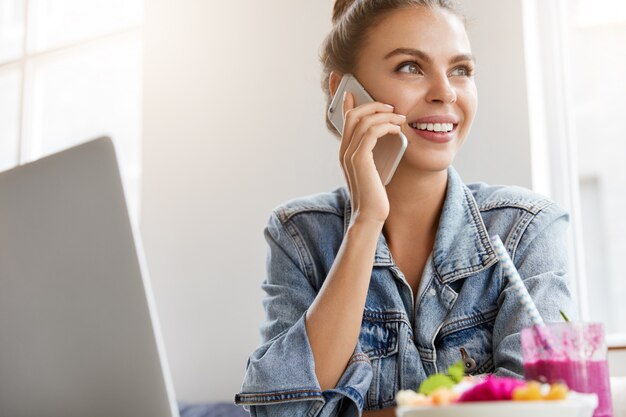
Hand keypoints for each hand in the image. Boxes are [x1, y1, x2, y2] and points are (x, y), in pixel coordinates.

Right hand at [340, 92, 405, 226]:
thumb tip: (386, 139)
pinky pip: (371, 133)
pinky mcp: (360, 160)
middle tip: (392, 107)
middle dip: (373, 105)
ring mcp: (350, 155)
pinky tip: (397, 129)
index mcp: (346, 152)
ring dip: (384, 114)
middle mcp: (344, 151)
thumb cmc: (375, 197)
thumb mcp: (374, 171)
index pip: (345, 121)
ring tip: (400, 117)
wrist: (370, 216)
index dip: (349, 103)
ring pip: (363, 120)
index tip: (356, 91)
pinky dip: (385, 126)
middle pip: (353, 114)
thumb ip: (374, 155)